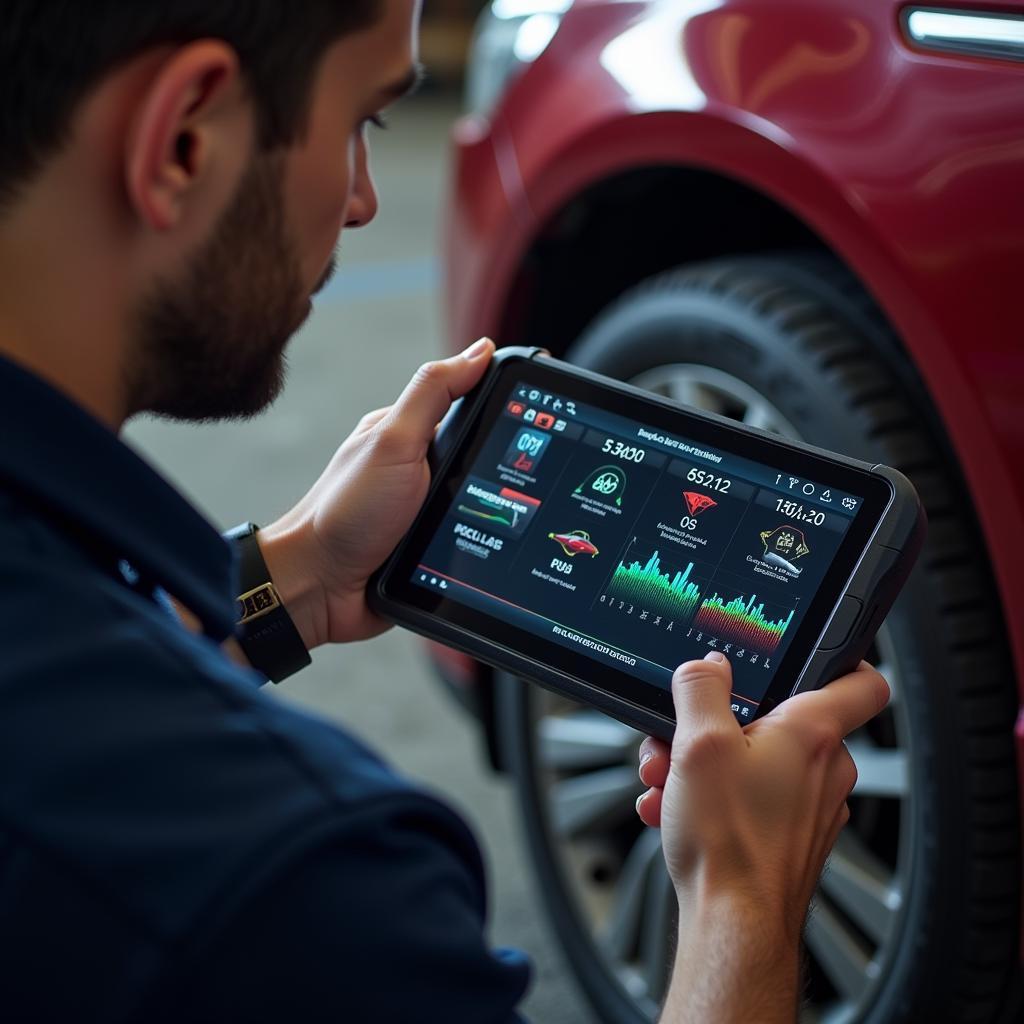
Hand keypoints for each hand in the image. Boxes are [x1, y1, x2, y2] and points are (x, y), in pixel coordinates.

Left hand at [257, 338, 494, 647]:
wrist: (319, 589)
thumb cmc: (343, 513)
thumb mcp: (392, 441)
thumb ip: (433, 392)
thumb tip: (480, 351)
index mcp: (412, 433)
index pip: (474, 404)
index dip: (508, 403)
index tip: (542, 408)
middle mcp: (421, 469)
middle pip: (488, 458)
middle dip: (503, 472)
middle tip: (502, 484)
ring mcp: (429, 510)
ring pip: (487, 504)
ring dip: (495, 516)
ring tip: (500, 524)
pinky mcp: (435, 548)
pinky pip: (477, 542)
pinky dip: (485, 548)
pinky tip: (492, 554)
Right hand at [636, 654, 888, 942]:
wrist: (733, 924)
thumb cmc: (729, 842)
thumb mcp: (698, 744)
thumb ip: (701, 689)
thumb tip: (706, 666)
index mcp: (812, 733)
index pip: (863, 680)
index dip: (842, 657)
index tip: (811, 651)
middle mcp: (824, 769)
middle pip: (780, 719)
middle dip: (719, 724)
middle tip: (683, 736)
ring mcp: (812, 806)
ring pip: (759, 761)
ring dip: (706, 764)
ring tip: (667, 780)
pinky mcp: (792, 837)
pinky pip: (753, 797)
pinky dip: (714, 797)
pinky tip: (674, 809)